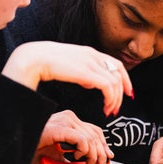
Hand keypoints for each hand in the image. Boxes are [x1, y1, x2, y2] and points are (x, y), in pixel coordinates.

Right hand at [2, 41, 132, 115]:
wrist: (34, 58)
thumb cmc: (46, 63)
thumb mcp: (70, 67)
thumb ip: (83, 73)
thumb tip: (91, 82)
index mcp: (90, 52)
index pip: (116, 64)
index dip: (125, 79)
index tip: (127, 92)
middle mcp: (93, 55)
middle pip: (119, 73)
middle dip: (123, 91)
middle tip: (117, 107)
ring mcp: (91, 62)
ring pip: (115, 82)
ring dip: (115, 99)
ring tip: (109, 111)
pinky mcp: (87, 72)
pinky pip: (108, 86)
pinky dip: (110, 98)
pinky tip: (105, 107)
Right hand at [34, 110, 111, 163]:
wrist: (16, 148)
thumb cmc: (32, 150)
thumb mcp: (59, 155)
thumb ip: (75, 157)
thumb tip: (91, 163)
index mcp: (69, 121)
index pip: (94, 131)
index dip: (104, 146)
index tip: (107, 159)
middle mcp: (69, 117)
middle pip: (96, 134)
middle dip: (101, 154)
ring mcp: (65, 120)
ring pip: (92, 139)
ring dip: (94, 157)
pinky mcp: (61, 127)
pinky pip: (82, 140)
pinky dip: (84, 152)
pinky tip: (77, 158)